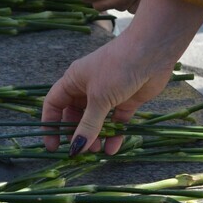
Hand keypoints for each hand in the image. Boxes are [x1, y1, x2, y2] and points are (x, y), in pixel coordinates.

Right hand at [42, 0, 202, 155]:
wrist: (152, 51)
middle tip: (78, 151)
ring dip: (95, 137)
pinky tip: (113, 148)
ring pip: (96, 121)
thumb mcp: (99, 98)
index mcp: (73, 81)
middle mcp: (87, 88)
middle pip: (75, 116)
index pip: (54, 105)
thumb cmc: (117, 68)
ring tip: (96, 151)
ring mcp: (107, 95)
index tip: (53, 145)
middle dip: (75, 134)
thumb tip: (76, 148)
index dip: (50, 124)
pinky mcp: (126, 101)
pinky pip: (115, 122)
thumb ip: (88, 125)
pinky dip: (114, 134)